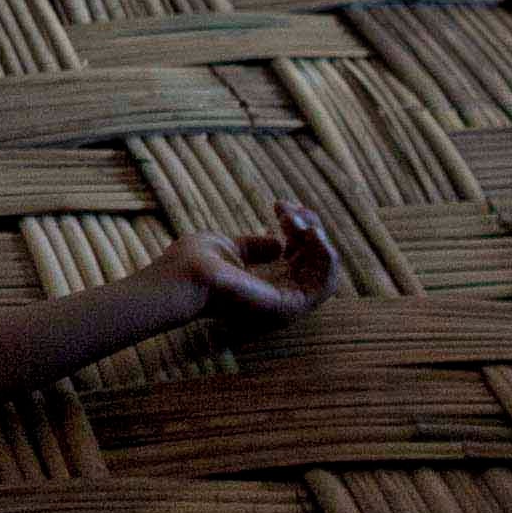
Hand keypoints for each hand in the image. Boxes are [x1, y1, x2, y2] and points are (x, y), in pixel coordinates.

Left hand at [152, 204, 334, 337]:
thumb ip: (256, 248)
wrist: (184, 276)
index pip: (300, 258)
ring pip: (326, 272)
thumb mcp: (231, 247)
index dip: (298, 227)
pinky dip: (327, 257)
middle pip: (316, 262)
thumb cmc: (195, 262)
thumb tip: (279, 244)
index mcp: (266, 284)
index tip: (281, 206)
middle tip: (289, 209)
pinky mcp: (291, 306)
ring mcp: (287, 304)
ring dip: (320, 239)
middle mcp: (280, 296)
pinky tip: (312, 235)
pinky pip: (326, 284)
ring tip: (299, 220)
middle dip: (310, 228)